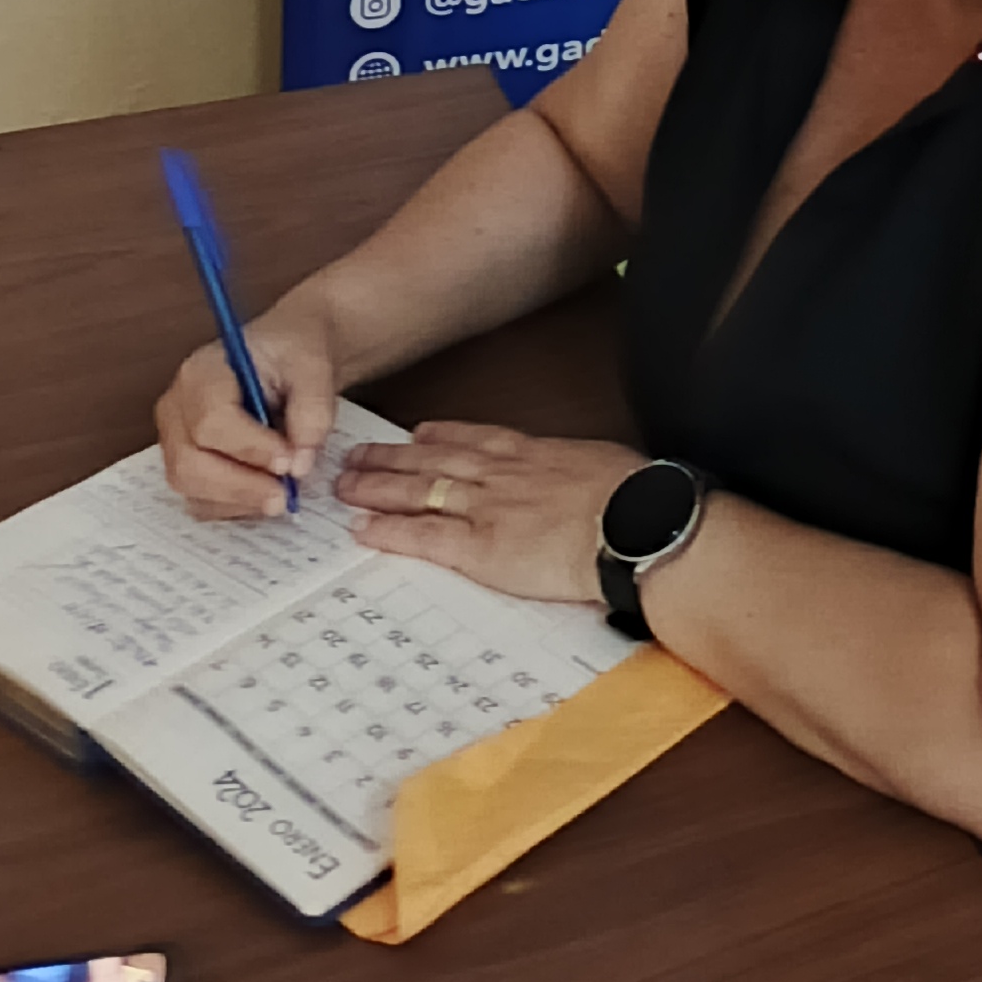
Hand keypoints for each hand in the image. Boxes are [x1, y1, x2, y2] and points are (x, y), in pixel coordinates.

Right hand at [156, 307, 341, 518]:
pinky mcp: (187, 464)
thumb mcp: (314, 365)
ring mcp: (176, 439)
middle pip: (189, 463)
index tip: (289, 461)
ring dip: (238, 500)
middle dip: (240, 486)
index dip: (249, 448)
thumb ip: (312, 410)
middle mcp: (177, 408)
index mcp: (202, 373)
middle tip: (285, 495)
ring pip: (191, 487)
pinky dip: (234, 506)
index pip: (210, 421)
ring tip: (282, 494)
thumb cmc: (295, 354)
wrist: (290, 358)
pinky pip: (199, 499)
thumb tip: (299, 463)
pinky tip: (265, 494)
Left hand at [333, 424, 645, 607]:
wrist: (635, 524)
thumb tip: (587, 477)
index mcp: (534, 453)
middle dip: (392, 458)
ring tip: (346, 485)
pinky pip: (424, 537)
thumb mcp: (606, 464)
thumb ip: (580, 469)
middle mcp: (501, 474)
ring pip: (419, 491)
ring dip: (378, 487)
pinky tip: (363, 529)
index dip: (440, 435)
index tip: (417, 432)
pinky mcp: (480, 548)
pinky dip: (390, 531)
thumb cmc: (635, 496)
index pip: (475, 438)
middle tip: (357, 455)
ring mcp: (487, 508)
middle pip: (434, 459)